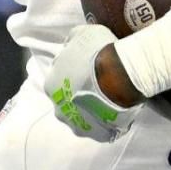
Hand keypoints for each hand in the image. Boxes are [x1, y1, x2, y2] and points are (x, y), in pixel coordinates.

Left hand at [44, 24, 139, 142]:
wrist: (120, 74)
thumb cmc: (98, 52)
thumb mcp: (80, 34)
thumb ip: (71, 42)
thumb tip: (69, 45)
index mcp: (51, 84)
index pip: (59, 80)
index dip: (73, 75)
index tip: (87, 70)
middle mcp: (59, 108)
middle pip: (68, 102)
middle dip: (79, 96)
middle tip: (98, 86)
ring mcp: (77, 124)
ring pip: (82, 118)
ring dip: (91, 111)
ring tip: (108, 101)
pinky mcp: (95, 135)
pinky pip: (99, 129)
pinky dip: (105, 123)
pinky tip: (116, 113)